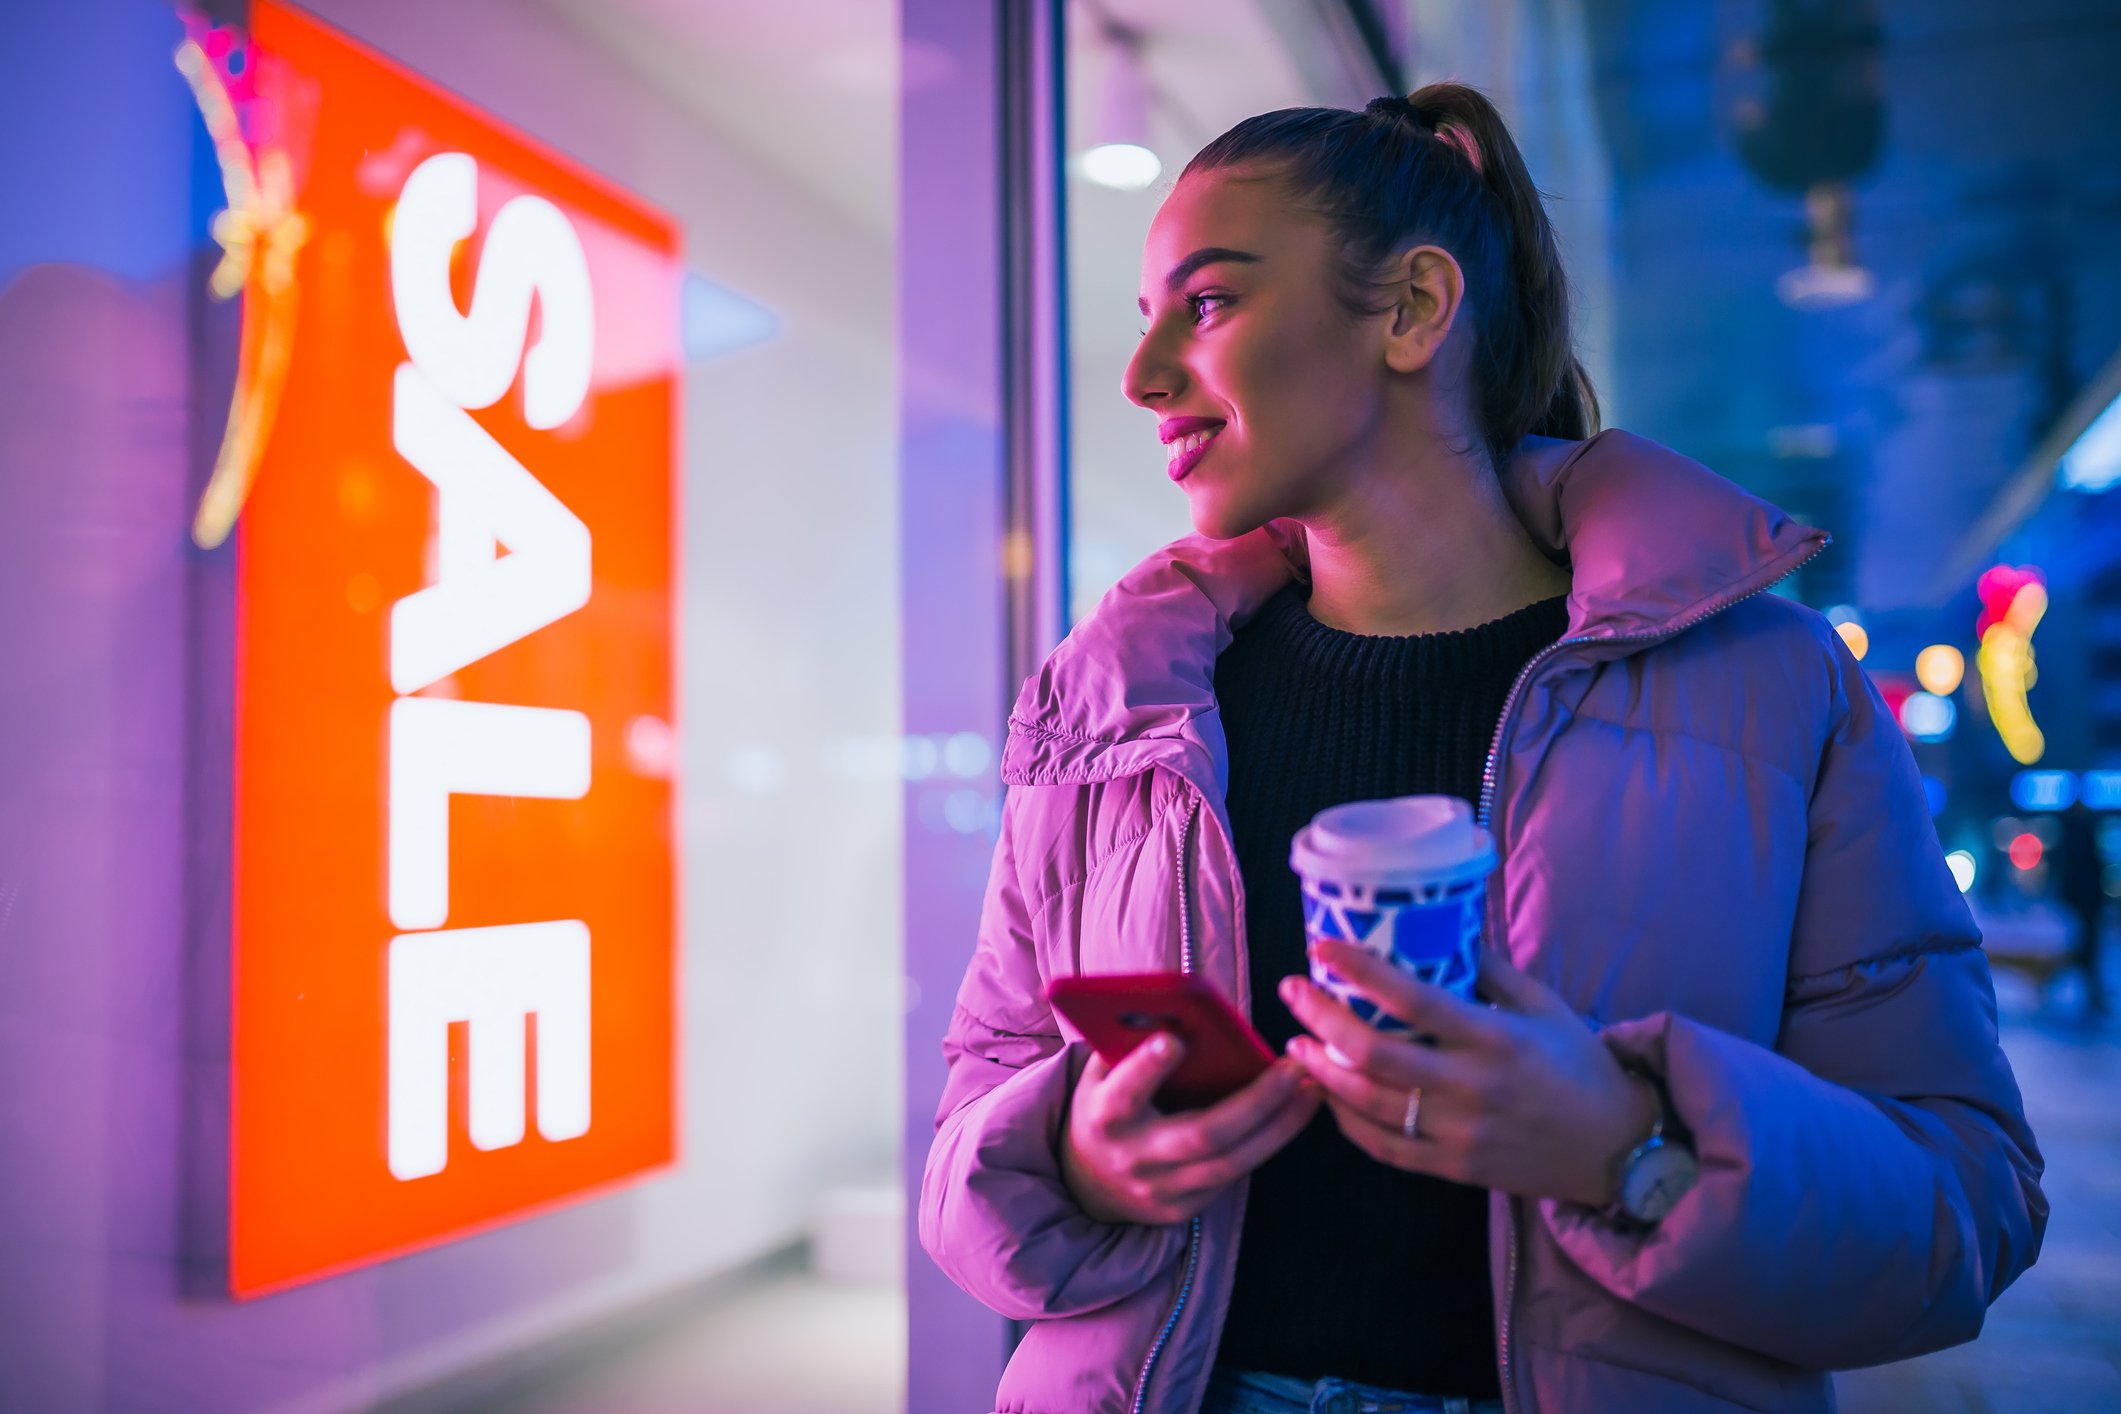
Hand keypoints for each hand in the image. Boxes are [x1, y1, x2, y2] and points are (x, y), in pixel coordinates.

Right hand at [1059, 1033, 1322, 1225]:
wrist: (1088, 1181)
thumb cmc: (1106, 1104)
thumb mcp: (1103, 1074)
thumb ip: (1130, 1046)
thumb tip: (1179, 1007)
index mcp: (1104, 1116)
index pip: (1124, 1095)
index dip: (1146, 1070)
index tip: (1173, 1041)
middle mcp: (1134, 1158)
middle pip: (1202, 1135)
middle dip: (1255, 1102)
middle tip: (1294, 1068)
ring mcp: (1162, 1189)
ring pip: (1232, 1163)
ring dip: (1279, 1126)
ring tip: (1312, 1090)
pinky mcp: (1185, 1208)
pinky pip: (1235, 1175)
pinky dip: (1269, 1144)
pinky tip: (1295, 1115)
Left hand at [1282, 938, 1658, 1206]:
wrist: (1615, 1148)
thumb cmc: (1578, 1066)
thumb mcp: (1545, 1006)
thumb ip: (1491, 970)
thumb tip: (1442, 929)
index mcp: (1495, 1039)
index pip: (1412, 999)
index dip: (1359, 970)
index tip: (1322, 948)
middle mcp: (1471, 1087)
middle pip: (1374, 1053)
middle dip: (1321, 1019)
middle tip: (1293, 992)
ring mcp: (1458, 1133)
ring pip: (1369, 1102)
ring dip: (1324, 1069)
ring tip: (1298, 1041)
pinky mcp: (1452, 1168)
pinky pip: (1383, 1146)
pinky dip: (1347, 1119)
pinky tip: (1330, 1091)